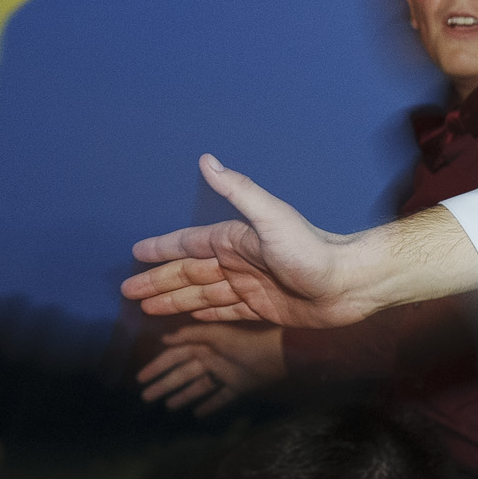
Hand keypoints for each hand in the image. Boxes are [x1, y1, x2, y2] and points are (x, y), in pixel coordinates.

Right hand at [122, 156, 367, 324]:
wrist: (351, 284)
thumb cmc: (313, 251)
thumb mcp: (271, 218)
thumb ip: (239, 190)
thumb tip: (207, 159)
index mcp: (236, 241)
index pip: (189, 245)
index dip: (162, 249)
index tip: (135, 253)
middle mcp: (239, 263)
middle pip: (188, 274)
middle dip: (157, 282)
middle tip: (127, 292)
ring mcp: (250, 287)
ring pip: (202, 295)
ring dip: (174, 300)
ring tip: (146, 308)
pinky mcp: (263, 310)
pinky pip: (224, 313)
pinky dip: (203, 315)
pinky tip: (186, 319)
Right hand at [138, 322, 284, 413]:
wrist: (276, 356)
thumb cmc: (245, 343)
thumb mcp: (215, 335)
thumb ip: (190, 335)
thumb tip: (163, 339)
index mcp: (204, 346)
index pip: (175, 356)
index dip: (158, 366)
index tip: (141, 378)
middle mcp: (212, 359)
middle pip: (183, 374)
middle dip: (164, 384)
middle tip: (146, 397)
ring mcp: (225, 374)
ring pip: (199, 386)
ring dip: (183, 396)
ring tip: (168, 406)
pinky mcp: (239, 387)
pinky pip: (222, 398)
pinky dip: (211, 405)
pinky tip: (198, 414)